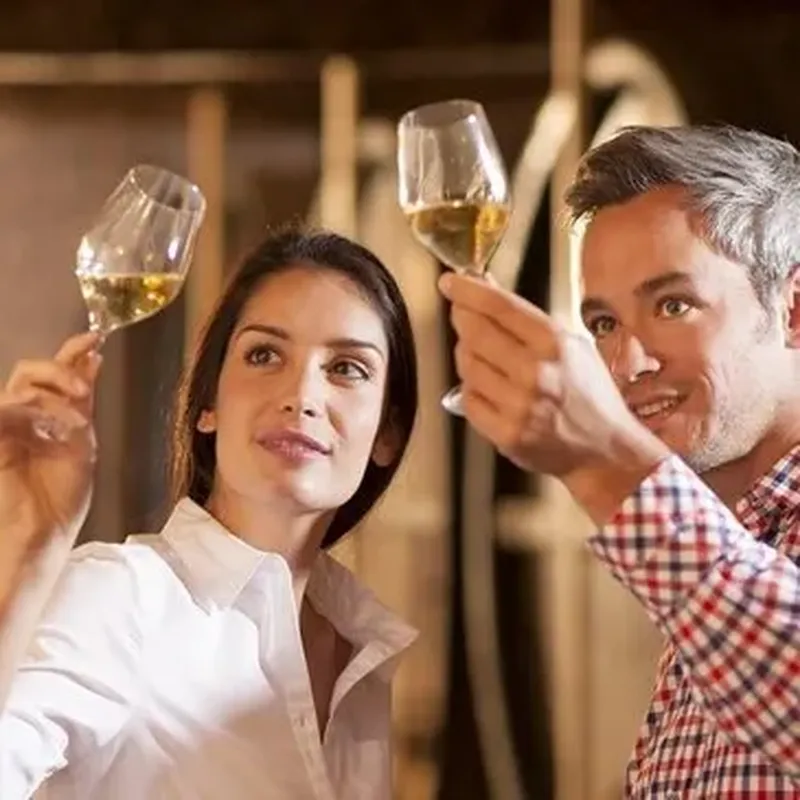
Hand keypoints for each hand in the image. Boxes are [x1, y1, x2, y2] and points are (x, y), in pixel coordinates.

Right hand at [0, 332, 102, 549]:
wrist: (39, 536)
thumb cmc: (59, 498)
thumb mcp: (81, 443)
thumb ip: (82, 402)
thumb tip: (92, 359)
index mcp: (43, 417)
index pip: (51, 375)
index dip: (70, 352)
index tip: (94, 338)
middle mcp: (19, 418)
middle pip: (28, 370)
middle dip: (59, 370)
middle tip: (81, 388)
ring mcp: (2, 427)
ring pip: (23, 388)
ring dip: (56, 402)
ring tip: (74, 428)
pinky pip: (8, 409)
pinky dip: (36, 416)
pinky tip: (52, 435)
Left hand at [439, 273, 669, 519]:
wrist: (605, 450)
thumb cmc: (589, 394)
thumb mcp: (570, 345)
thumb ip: (526, 318)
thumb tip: (484, 287)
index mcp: (555, 344)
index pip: (500, 307)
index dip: (468, 291)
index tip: (450, 283)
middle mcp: (536, 373)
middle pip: (475, 333)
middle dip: (462, 319)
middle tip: (462, 315)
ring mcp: (519, 406)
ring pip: (467, 366)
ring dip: (468, 356)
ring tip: (485, 358)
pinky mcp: (506, 434)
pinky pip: (468, 400)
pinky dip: (473, 390)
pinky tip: (489, 389)